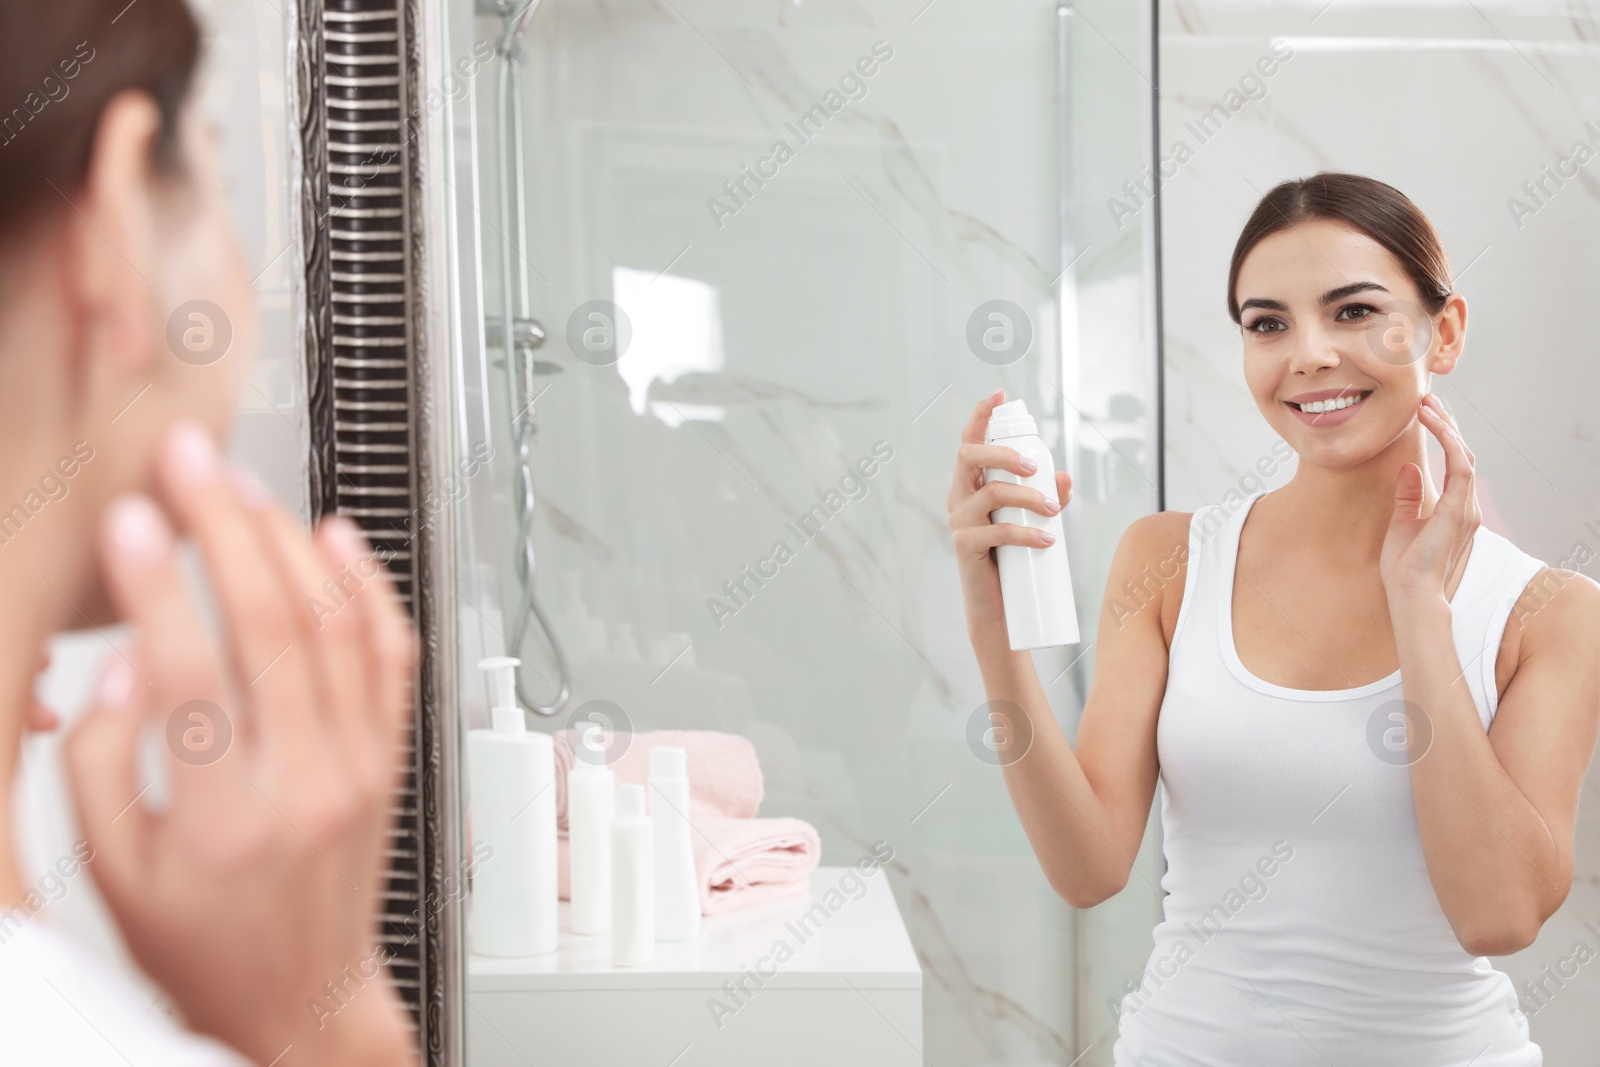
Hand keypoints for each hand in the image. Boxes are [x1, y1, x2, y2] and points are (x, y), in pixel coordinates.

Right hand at [65, 423, 417, 1066]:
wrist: (300, 995)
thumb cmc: (203, 942)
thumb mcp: (117, 875)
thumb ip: (108, 769)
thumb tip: (127, 668)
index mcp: (226, 819)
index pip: (192, 672)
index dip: (157, 584)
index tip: (129, 521)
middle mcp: (307, 783)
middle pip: (275, 624)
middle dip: (225, 527)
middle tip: (189, 464)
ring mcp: (362, 766)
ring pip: (337, 626)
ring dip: (288, 543)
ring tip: (241, 487)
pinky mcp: (391, 758)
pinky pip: (392, 656)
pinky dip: (369, 588)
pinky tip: (336, 538)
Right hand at [948, 390, 1071, 641]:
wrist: (998, 608)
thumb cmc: (1012, 559)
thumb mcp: (1032, 521)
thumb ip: (1048, 497)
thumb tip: (1065, 478)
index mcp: (970, 484)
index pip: (969, 441)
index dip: (980, 415)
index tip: (999, 394)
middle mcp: (958, 496)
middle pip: (970, 455)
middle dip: (1004, 451)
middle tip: (1034, 467)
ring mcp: (958, 521)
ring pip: (991, 492)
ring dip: (1028, 497)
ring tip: (1054, 512)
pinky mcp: (964, 546)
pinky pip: (997, 532)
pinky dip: (1027, 534)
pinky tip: (1047, 541)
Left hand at [1381, 392, 1479, 604]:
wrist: (1410, 592)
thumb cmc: (1404, 566)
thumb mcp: (1402, 522)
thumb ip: (1409, 495)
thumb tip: (1408, 469)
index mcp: (1456, 509)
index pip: (1455, 463)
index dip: (1444, 436)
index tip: (1426, 414)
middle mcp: (1467, 506)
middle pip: (1462, 454)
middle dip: (1447, 425)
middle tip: (1429, 400)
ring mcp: (1467, 508)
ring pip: (1464, 455)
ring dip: (1447, 428)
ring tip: (1427, 405)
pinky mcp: (1459, 510)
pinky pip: (1460, 467)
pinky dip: (1449, 443)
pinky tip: (1434, 424)